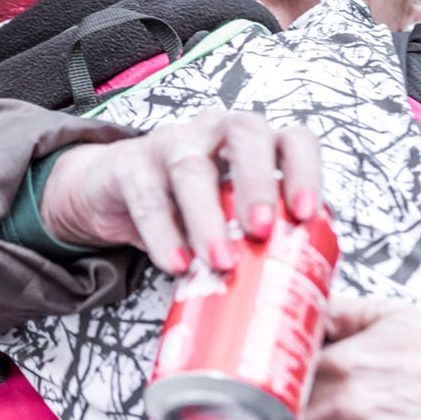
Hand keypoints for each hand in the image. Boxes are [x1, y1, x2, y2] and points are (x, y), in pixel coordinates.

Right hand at [38, 108, 322, 275]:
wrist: (114, 191)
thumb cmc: (186, 206)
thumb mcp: (227, 217)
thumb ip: (257, 239)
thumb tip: (293, 289)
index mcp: (252, 144)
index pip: (291, 139)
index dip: (305, 171)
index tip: (306, 214)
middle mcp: (215, 130)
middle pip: (245, 133)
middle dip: (258, 183)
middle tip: (262, 231)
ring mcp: (172, 142)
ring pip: (192, 168)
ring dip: (208, 218)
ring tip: (220, 261)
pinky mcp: (130, 164)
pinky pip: (147, 196)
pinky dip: (163, 233)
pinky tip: (176, 264)